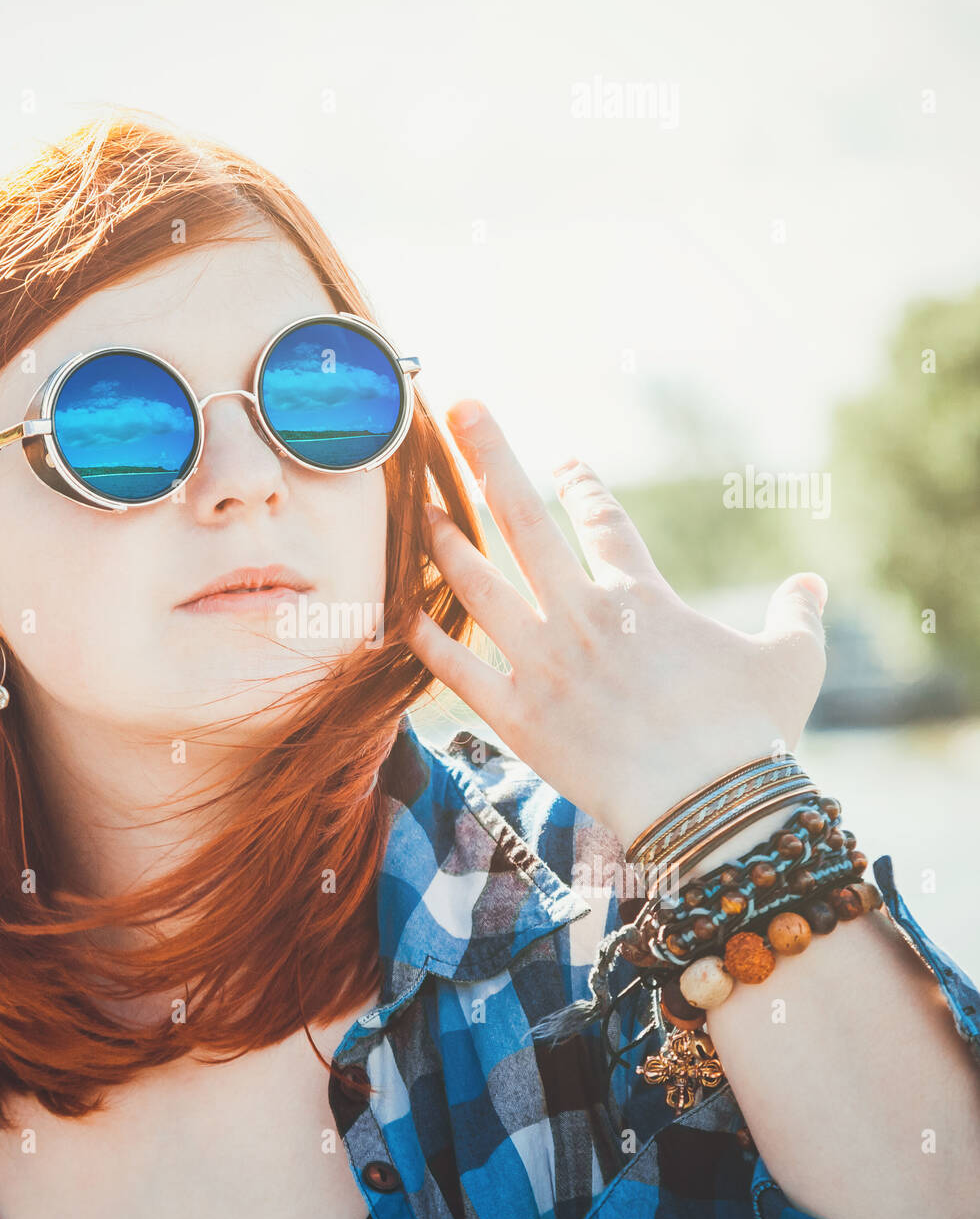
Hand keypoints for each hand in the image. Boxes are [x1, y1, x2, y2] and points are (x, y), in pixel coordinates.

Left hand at [406, 401, 829, 851]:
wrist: (710, 809)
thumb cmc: (754, 734)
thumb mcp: (794, 661)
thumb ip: (798, 614)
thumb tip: (815, 583)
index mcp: (642, 596)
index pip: (604, 520)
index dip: (583, 484)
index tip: (566, 462)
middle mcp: (581, 616)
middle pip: (522, 520)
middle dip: (487, 458)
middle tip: (458, 409)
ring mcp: (542, 664)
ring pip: (478, 584)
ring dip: (445, 540)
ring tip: (417, 505)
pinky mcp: (517, 717)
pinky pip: (459, 670)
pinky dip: (428, 640)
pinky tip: (402, 610)